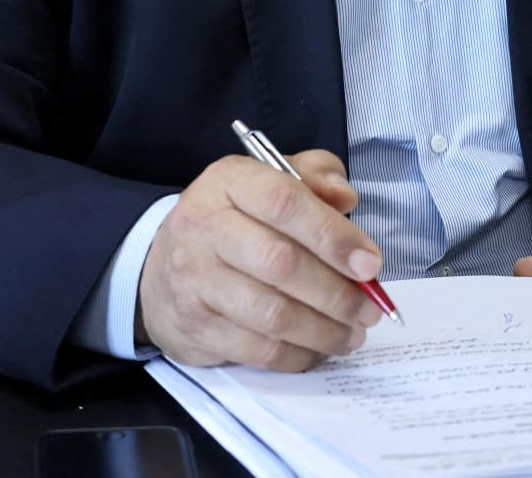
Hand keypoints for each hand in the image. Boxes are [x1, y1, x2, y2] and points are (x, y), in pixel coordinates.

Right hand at [138, 149, 384, 370]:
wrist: (161, 268)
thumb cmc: (234, 221)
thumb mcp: (269, 180)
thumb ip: (313, 176)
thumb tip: (345, 199)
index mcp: (228, 181)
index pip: (283, 202)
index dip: (332, 235)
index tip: (370, 263)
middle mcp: (203, 226)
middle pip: (280, 263)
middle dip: (337, 292)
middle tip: (370, 308)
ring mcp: (194, 280)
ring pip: (272, 314)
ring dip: (325, 330)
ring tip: (353, 332)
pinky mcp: (195, 327)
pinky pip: (259, 350)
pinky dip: (300, 355)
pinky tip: (319, 347)